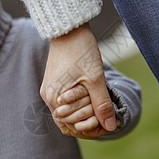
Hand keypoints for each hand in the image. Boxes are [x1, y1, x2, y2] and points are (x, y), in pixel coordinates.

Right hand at [40, 23, 116, 138]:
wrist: (69, 29)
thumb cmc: (81, 51)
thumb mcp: (96, 79)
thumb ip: (102, 104)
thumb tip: (110, 126)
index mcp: (55, 98)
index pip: (72, 127)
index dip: (92, 130)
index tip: (110, 125)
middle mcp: (48, 97)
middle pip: (69, 123)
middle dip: (89, 124)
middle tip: (110, 120)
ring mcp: (50, 91)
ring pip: (67, 114)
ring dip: (84, 116)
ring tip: (103, 113)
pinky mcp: (54, 84)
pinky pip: (66, 104)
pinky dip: (79, 107)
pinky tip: (93, 104)